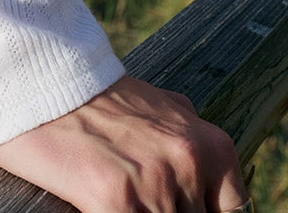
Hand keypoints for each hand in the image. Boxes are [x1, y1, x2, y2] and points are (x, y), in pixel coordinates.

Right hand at [0, 75, 246, 212]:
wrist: (54, 86)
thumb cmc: (107, 102)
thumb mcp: (170, 113)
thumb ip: (194, 145)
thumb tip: (210, 176)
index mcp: (213, 146)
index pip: (234, 211)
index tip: (190, 209)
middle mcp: (192, 164)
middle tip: (147, 201)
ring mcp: (158, 185)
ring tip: (125, 202)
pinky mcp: (118, 204)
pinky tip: (103, 208)